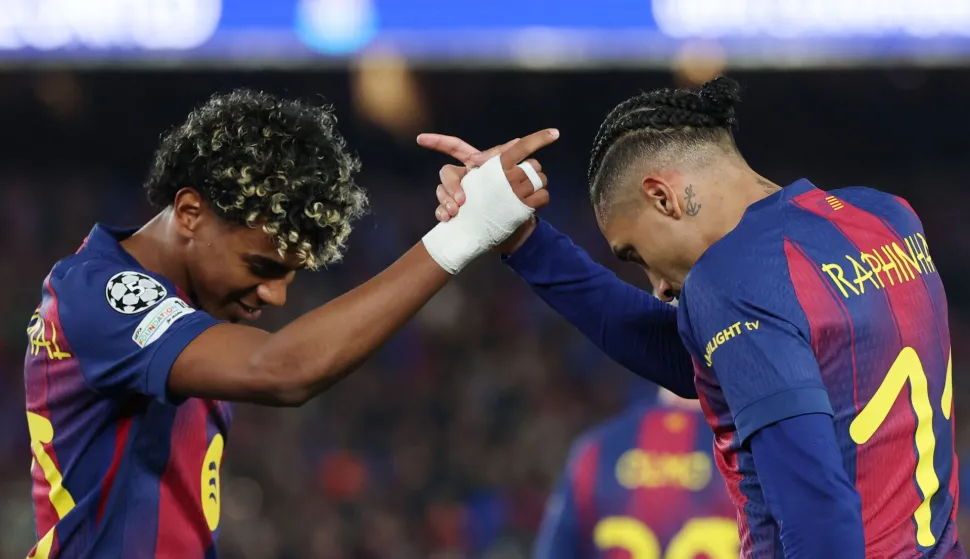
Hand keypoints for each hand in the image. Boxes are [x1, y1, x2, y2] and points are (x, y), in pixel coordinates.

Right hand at [417, 131, 552, 253]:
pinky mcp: (455, 212)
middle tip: (462, 200)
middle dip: (451, 185)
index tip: (420, 139)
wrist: (513, 224)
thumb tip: (516, 142)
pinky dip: (442, 213)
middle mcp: (462, 177)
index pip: (454, 147)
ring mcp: (456, 195)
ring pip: (441, 192)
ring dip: (446, 200)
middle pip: (446, 173)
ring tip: (455, 211)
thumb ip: (509, 157)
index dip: (438, 142)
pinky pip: (441, 210)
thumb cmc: (511, 194)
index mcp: (473, 163)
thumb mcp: (512, 175)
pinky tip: (448, 218)